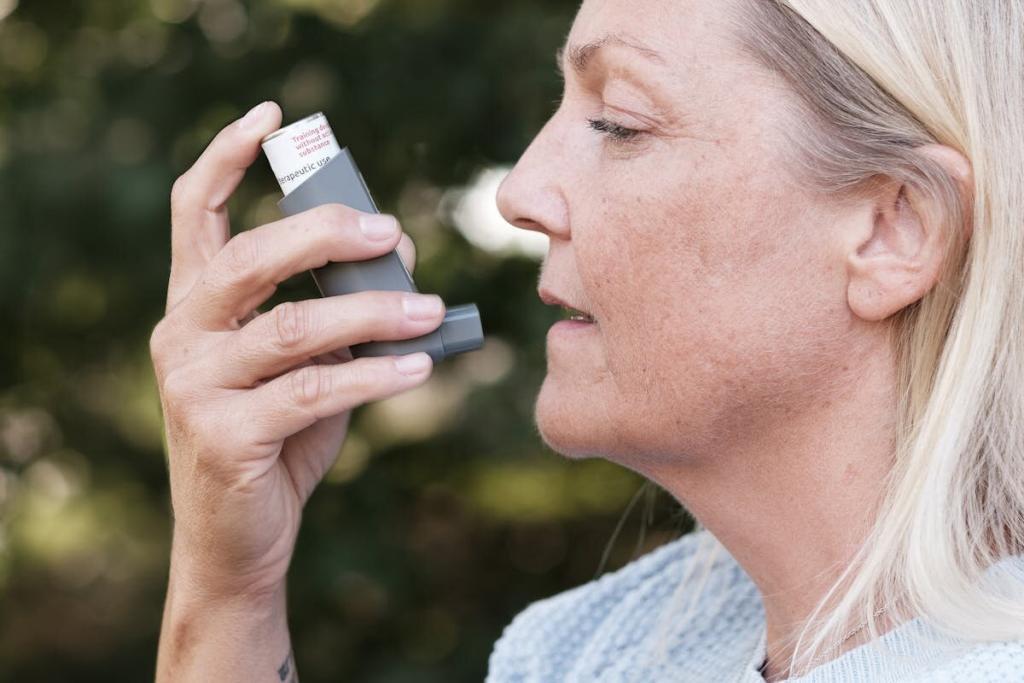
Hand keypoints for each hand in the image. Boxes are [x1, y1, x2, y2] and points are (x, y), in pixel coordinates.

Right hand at [150, 101, 444, 599]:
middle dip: (324, 234)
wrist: (239, 537)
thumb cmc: (277, 438)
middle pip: (248, 259)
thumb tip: (398, 248)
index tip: (270, 116)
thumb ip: (338, 309)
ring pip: (291, 328)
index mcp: (195, 304)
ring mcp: (194, 386)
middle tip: (389, 231)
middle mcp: (182, 334)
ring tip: (429, 308)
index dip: (224, 157)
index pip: (193, 213)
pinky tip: (419, 368)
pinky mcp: (223, 435)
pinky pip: (312, 391)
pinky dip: (373, 374)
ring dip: (372, 312)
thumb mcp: (307, 364)